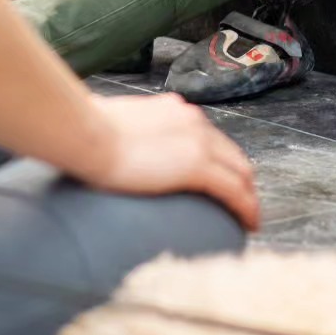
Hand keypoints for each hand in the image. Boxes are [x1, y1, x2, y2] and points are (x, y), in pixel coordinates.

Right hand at [82, 92, 259, 230]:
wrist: (86, 134)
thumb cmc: (87, 131)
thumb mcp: (118, 123)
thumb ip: (128, 133)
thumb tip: (113, 147)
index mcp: (175, 110)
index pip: (210, 138)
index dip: (222, 161)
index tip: (222, 179)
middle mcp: (193, 121)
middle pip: (232, 154)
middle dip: (242, 181)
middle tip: (243, 204)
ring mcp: (198, 141)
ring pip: (240, 172)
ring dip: (248, 196)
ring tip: (249, 219)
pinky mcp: (196, 166)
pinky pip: (233, 191)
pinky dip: (246, 208)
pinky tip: (248, 224)